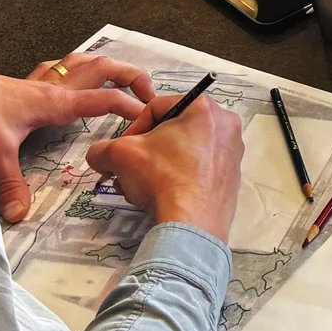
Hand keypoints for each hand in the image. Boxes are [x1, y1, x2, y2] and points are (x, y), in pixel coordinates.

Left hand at [0, 54, 153, 223]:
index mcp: (54, 101)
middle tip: (149, 93)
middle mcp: (51, 87)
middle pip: (102, 68)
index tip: (150, 120)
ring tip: (122, 79)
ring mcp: (35, 83)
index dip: (132, 107)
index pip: (105, 99)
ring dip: (105, 65)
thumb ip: (11, 184)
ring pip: (81, 62)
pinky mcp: (19, 85)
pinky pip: (55, 70)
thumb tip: (20, 216)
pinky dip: (72, 70)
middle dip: (132, 75)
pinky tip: (70, 81)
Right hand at [85, 86, 245, 240]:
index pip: (157, 107)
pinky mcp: (232, 177)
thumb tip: (99, 156)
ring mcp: (233, 152)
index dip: (133, 128)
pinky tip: (161, 195)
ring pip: (184, 151)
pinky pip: (199, 169)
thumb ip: (103, 148)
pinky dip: (178, 177)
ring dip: (158, 166)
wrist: (191, 223)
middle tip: (130, 169)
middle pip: (172, 130)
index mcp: (204, 107)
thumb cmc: (161, 178)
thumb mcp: (120, 155)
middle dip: (145, 151)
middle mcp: (225, 124)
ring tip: (141, 187)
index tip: (123, 149)